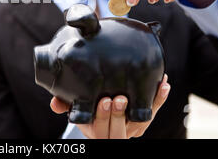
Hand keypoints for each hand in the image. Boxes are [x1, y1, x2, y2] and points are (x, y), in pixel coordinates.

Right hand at [51, 74, 169, 138]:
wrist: (102, 119)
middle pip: (118, 128)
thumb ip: (65, 105)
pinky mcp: (141, 123)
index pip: (99, 126)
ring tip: (150, 88)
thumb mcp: (75, 110)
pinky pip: (152, 112)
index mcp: (95, 130)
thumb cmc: (86, 110)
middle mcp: (113, 133)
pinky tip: (163, 84)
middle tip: (121, 98)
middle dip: (120, 113)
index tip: (104, 100)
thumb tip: (54, 102)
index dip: (102, 115)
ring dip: (147, 104)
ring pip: (140, 121)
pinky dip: (158, 99)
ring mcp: (129, 129)